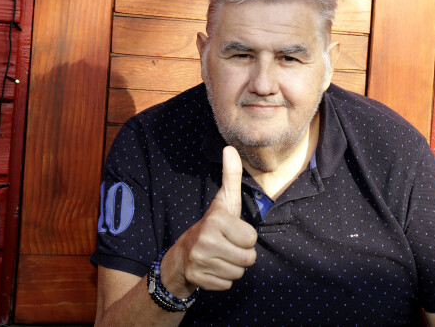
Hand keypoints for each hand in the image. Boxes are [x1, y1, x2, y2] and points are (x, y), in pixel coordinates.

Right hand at [161, 146, 257, 296]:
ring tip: (220, 256)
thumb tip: (230, 148)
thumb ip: (230, 176)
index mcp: (217, 220)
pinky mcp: (197, 278)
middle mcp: (206, 240)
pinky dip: (222, 280)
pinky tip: (212, 268)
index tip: (232, 232)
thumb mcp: (224, 201)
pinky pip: (226, 285)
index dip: (246, 238)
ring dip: (232, 267)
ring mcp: (199, 260)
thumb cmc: (212, 225)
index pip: (252, 239)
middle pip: (248, 259)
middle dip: (242, 255)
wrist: (183, 254)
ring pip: (238, 273)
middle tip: (227, 246)